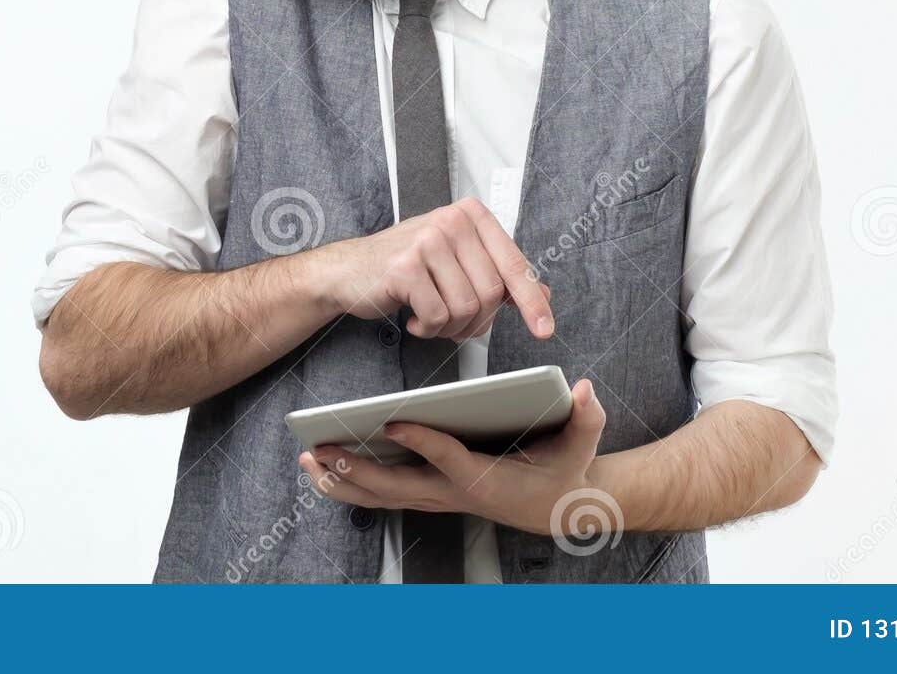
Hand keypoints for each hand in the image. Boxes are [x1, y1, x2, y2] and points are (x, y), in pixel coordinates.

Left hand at [300, 378, 606, 534]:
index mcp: (487, 479)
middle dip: (357, 469)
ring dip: (343, 479)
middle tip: (324, 448)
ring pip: (383, 496)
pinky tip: (324, 469)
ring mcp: (439, 499)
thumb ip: (586, 416)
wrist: (559, 508)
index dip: (421, 443)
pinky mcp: (431, 496)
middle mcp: (455, 494)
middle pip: (398, 487)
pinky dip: (352, 484)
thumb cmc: (566, 470)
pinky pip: (383, 495)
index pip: (449, 459)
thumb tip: (584, 388)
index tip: (392, 423)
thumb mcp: (582, 442)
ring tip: (310, 458)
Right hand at [309, 198, 553, 341]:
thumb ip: (499, 275)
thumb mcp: (458, 262)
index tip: (544, 329)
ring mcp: (427, 241)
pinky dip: (428, 328)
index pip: (514, 264)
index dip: (532, 302)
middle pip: (491, 293)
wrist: (350, 270)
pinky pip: (437, 316)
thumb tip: (542, 293)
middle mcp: (452, 221)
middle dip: (476, 321)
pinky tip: (414, 318)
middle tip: (456, 323)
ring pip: (466, 308)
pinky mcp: (405, 267)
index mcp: (472, 216)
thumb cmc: (407, 265)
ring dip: (451, 327)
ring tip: (431, 318)